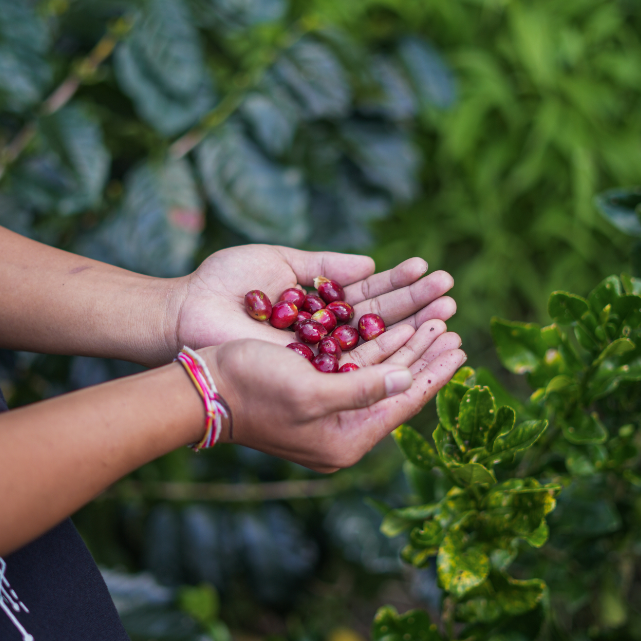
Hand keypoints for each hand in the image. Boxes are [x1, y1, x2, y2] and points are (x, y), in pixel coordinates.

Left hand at [169, 243, 455, 354]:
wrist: (187, 313)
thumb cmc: (225, 285)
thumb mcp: (281, 262)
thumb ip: (326, 266)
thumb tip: (371, 266)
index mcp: (319, 307)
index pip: (371, 298)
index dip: (403, 288)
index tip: (433, 273)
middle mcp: (324, 336)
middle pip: (382, 323)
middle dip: (418, 307)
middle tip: (452, 294)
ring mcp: (319, 358)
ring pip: (376, 346)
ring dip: (412, 330)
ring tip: (448, 313)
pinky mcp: (310, 378)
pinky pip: (355, 369)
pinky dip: (386, 358)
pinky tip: (415, 342)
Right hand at [200, 322, 465, 470]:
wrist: (201, 387)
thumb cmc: (253, 389)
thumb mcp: (311, 391)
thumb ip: (363, 389)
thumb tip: (406, 381)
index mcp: (345, 440)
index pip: (402, 404)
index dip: (433, 372)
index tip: (460, 347)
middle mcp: (341, 430)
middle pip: (395, 387)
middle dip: (424, 354)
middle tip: (453, 326)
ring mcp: (327, 412)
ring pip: (378, 373)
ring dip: (405, 345)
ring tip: (435, 320)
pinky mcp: (313, 391)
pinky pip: (357, 368)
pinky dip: (378, 346)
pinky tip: (395, 326)